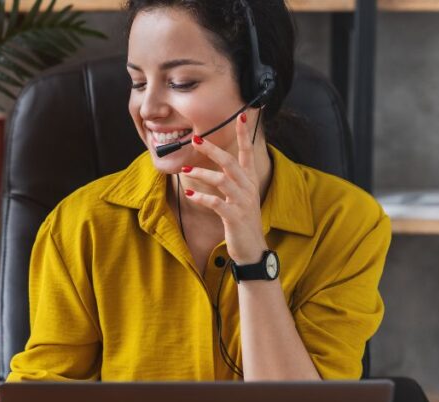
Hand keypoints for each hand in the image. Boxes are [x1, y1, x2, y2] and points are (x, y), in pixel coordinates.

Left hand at [181, 111, 268, 263]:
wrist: (252, 248)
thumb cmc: (243, 221)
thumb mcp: (241, 198)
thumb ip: (232, 181)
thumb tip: (219, 167)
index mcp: (250, 181)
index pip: (247, 152)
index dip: (244, 134)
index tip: (240, 116)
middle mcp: (248, 188)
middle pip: (230, 162)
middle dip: (212, 150)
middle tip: (196, 139)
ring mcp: (242, 202)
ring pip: (222, 180)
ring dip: (202, 173)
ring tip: (186, 168)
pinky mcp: (234, 217)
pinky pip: (216, 203)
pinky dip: (202, 197)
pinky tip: (190, 193)